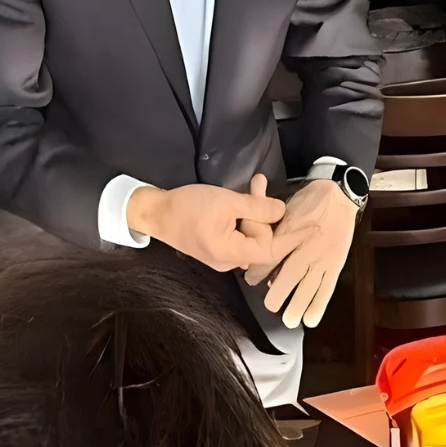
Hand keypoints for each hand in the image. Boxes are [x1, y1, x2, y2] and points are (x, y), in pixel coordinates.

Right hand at [126, 176, 285, 271]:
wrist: (155, 212)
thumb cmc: (188, 207)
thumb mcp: (226, 201)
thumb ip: (257, 207)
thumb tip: (282, 211)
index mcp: (229, 254)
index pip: (270, 250)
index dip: (282, 232)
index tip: (290, 211)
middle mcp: (228, 262)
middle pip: (261, 241)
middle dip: (262, 212)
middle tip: (258, 184)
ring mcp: (223, 257)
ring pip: (251, 235)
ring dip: (254, 209)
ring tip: (254, 184)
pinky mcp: (219, 248)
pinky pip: (240, 235)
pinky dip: (243, 216)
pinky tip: (244, 196)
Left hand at [245, 178, 355, 327]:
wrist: (338, 196)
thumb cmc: (308, 202)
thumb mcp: (284, 209)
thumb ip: (271, 228)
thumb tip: (257, 248)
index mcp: (291, 232)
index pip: (272, 256)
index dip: (260, 271)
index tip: (251, 280)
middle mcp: (306, 246)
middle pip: (290, 273)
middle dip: (279, 291)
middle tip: (270, 305)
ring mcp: (323, 257)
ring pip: (309, 284)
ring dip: (299, 303)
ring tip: (290, 320)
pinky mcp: (335, 263)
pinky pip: (327, 287)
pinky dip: (319, 304)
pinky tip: (310, 319)